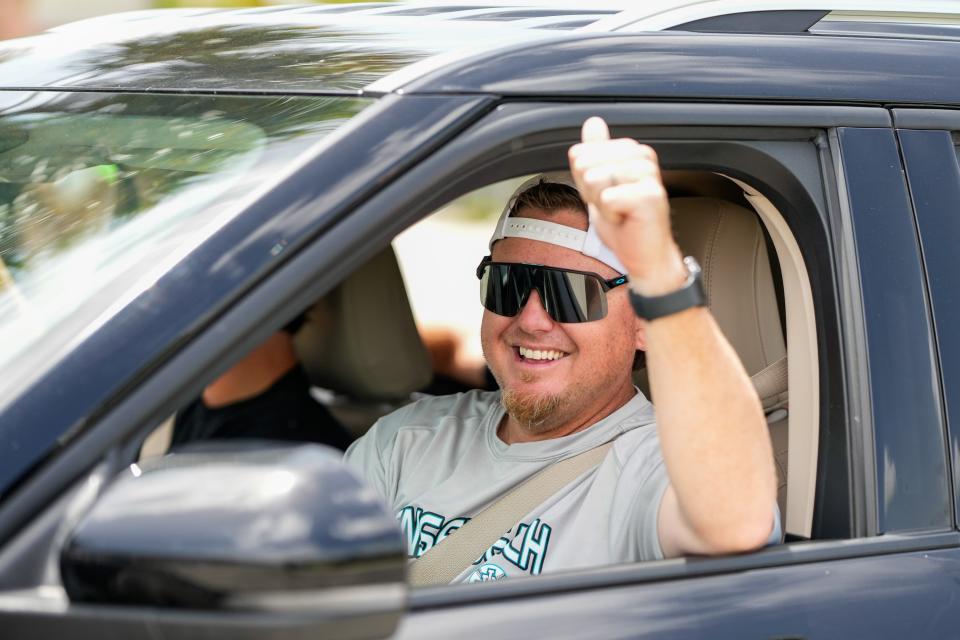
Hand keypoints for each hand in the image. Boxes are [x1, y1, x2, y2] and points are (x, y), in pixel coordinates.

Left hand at [568, 117, 685, 294]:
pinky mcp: (650, 195)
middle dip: (590, 192)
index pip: (580, 154)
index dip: (584, 182)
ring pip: (596, 179)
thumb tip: (593, 122)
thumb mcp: (599, 184)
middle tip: (613, 206)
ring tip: (620, 212)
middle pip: (585, 164)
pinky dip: (610, 216)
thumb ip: (594, 153)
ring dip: (601, 205)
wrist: (644, 254)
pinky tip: (626, 219)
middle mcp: (643, 156)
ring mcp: (648, 174)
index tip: (605, 195)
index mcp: (631, 150)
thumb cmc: (624, 223)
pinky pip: (608, 198)